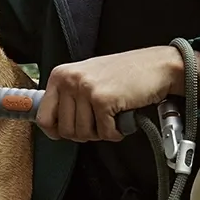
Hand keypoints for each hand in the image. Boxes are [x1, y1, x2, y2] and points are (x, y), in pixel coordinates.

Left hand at [36, 47, 186, 142]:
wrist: (156, 66)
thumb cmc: (125, 73)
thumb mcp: (87, 78)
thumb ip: (68, 97)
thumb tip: (51, 125)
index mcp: (60, 75)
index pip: (43, 116)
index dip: (55, 131)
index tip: (64, 134)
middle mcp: (70, 80)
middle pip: (65, 130)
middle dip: (84, 133)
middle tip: (99, 123)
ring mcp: (85, 89)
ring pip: (83, 134)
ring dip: (101, 132)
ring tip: (111, 118)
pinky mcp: (103, 100)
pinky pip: (104, 133)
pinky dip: (116, 132)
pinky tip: (122, 119)